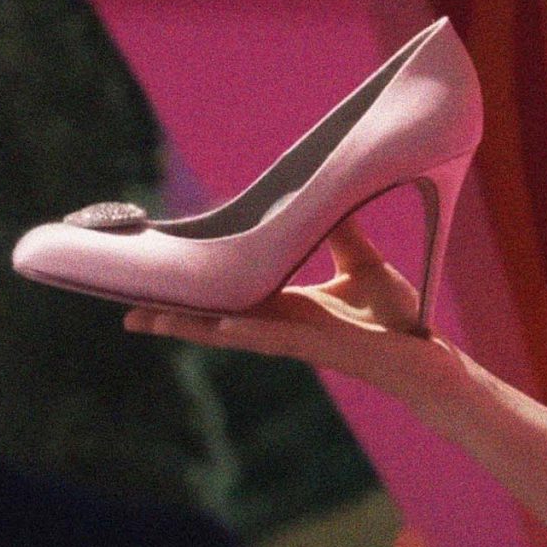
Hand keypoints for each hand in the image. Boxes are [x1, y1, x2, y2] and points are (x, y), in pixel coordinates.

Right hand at [121, 216, 467, 401]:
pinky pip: (274, 338)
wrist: (426, 354)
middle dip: (169, 313)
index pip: (228, 297)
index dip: (192, 291)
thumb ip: (340, 232)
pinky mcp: (318, 348)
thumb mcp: (362, 264)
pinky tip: (217, 324)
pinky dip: (246, 331)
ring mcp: (294, 340)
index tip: (152, 280)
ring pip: (230, 332)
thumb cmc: (395, 319)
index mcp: (286, 306)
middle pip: (213, 317)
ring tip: (144, 319)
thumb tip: (328, 192)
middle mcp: (280, 325)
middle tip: (120, 306)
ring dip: (189, 326)